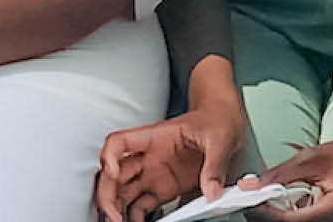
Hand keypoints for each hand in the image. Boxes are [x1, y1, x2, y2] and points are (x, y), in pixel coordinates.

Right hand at [96, 93, 246, 221]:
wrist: (224, 121)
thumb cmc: (215, 120)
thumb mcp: (220, 138)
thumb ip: (214, 165)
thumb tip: (211, 190)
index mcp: (156, 137)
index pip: (119, 142)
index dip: (109, 157)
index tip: (113, 173)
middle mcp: (149, 156)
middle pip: (114, 174)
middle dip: (108, 195)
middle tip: (114, 214)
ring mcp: (155, 174)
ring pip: (123, 192)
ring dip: (118, 209)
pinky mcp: (165, 188)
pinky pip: (142, 205)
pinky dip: (134, 216)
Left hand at [243, 137, 332, 221]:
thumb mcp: (311, 158)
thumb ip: (279, 174)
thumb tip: (251, 185)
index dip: (265, 214)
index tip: (250, 201)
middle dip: (270, 218)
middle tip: (255, 202)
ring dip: (281, 218)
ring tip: (271, 201)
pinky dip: (293, 218)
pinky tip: (288, 205)